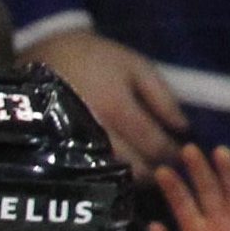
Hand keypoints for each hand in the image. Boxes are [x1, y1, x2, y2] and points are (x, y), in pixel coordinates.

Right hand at [33, 29, 192, 170]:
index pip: (154, 144)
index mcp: (117, 108)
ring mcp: (73, 145)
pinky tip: (118, 169)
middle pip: (133, 166)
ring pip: (111, 174)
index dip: (172, 153)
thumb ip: (163, 97)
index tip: (180, 154)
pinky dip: (109, 174)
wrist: (45, 55)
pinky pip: (89, 172)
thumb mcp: (135, 67)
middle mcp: (95, 132)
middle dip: (154, 170)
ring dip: (132, 175)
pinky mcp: (58, 152)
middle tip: (164, 166)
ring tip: (143, 169)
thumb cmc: (96, 58)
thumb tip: (183, 129)